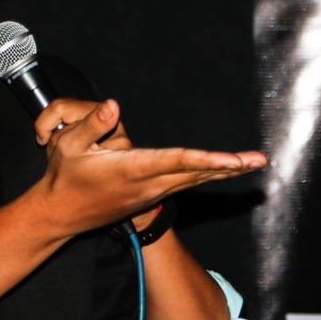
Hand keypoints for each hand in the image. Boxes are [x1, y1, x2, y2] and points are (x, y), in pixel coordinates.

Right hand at [31, 98, 266, 236]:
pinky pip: (185, 184)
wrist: (60, 214)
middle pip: (195, 173)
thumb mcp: (68, 146)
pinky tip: (219, 170)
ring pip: (193, 180)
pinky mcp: (150, 196)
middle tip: (260, 160)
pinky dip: (205, 175)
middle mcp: (147, 184)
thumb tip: (114, 105)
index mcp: (131, 169)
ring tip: (250, 163)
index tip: (234, 160)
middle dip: (228, 167)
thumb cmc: (64, 177)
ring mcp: (150, 193)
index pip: (176, 160)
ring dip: (222, 171)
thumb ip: (92, 124)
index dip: (207, 158)